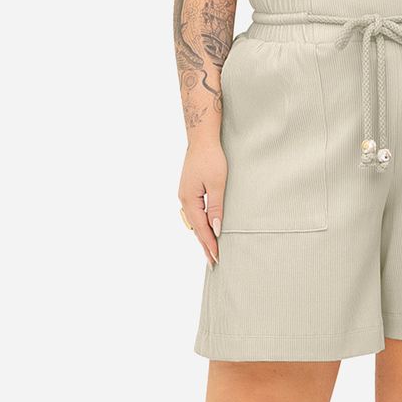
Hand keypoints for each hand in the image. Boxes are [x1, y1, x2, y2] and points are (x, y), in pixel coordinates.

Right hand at [178, 141, 226, 267]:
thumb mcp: (218, 184)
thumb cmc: (211, 159)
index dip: (209, 244)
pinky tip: (205, 227)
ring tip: (210, 249)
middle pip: (195, 227)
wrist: (202, 139)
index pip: (201, 228)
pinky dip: (200, 223)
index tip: (216, 258)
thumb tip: (216, 229)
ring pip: (194, 221)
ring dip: (202, 234)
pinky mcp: (189, 189)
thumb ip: (216, 207)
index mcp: (189, 200)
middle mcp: (184, 200)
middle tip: (213, 261)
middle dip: (205, 244)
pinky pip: (194, 212)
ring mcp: (185, 194)